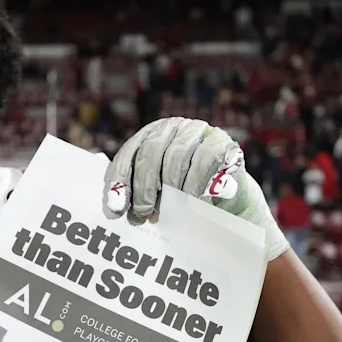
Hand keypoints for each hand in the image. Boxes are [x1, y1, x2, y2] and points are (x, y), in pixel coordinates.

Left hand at [104, 117, 289, 260]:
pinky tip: (193, 202)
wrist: (228, 202)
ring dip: (170, 187)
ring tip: (169, 212)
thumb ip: (136, 193)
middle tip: (144, 213)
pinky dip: (196, 183)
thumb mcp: (157, 194)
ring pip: (176, 155)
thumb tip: (113, 208)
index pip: (129, 152)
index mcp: (151, 135)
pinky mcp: (224, 143)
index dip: (119, 179)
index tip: (116, 208)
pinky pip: (206, 159)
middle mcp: (174, 128)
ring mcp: (199, 131)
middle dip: (143, 186)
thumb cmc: (184, 197)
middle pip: (150, 151)